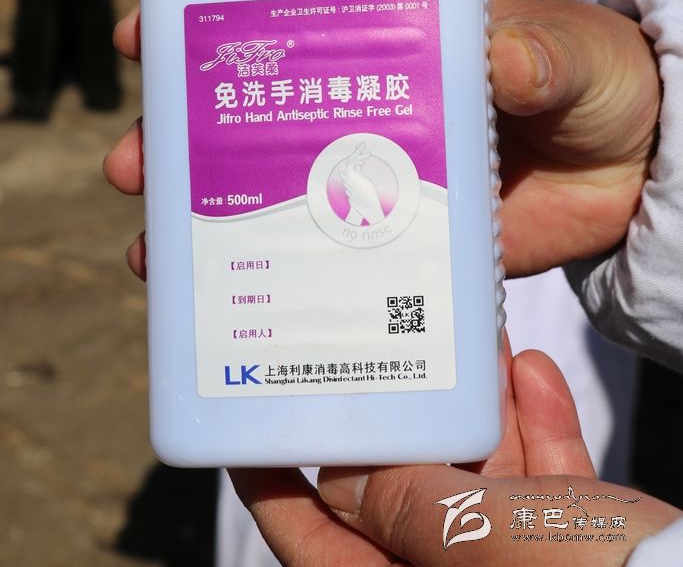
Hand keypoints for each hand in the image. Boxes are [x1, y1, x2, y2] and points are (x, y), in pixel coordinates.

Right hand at [105, 0, 659, 279]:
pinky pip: (320, 255)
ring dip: (205, 216)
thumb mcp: (570, 55)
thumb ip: (541, 55)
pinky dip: (273, 277)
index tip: (148, 37)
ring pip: (267, 186)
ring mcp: (372, 169)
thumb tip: (502, 63)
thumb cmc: (599, 78)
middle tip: (138, 167)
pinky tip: (237, 306)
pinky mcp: (397, 237)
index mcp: (386, 28)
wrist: (638, 167)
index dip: (206, 21)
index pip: (279, 13)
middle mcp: (362, 96)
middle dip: (179, 135)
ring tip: (158, 253)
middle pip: (250, 109)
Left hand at [226, 347, 677, 565]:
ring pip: (478, 485)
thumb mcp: (477, 540)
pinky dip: (535, 433)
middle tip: (375, 346)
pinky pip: (541, 489)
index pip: (314, 542)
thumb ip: (400, 504)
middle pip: (402, 501)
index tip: (255, 422)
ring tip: (467, 340)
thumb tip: (335, 477)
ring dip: (478, 410)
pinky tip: (530, 376)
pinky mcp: (576, 550)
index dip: (277, 482)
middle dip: (401, 418)